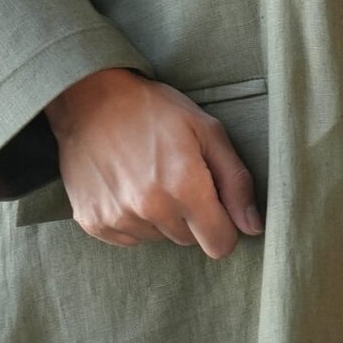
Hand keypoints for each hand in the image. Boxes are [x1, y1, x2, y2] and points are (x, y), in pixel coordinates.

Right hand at [42, 67, 264, 255]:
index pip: (220, 244)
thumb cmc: (153, 110)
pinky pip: (129, 238)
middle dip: (191, 216)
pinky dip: (133, 219)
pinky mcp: (94, 222)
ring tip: (148, 176)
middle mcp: (150, 208)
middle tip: (176, 176)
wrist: (88, 99)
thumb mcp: (207, 131)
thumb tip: (253, 227)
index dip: (223, 225)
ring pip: (159, 238)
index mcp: (185, 186)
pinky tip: (127, 186)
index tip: (214, 203)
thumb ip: (236, 182)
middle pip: (190, 241)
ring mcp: (118, 217)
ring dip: (161, 217)